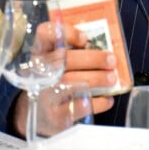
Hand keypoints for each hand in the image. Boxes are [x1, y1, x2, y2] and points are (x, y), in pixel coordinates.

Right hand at [12, 23, 116, 137]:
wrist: (36, 113)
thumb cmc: (54, 80)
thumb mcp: (56, 62)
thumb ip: (76, 52)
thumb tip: (105, 50)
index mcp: (41, 52)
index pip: (46, 34)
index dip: (66, 34)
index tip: (85, 38)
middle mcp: (39, 71)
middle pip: (64, 60)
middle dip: (92, 59)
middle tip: (111, 61)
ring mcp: (44, 94)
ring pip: (70, 83)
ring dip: (96, 79)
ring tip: (112, 78)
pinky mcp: (54, 115)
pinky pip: (78, 107)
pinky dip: (97, 102)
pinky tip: (107, 99)